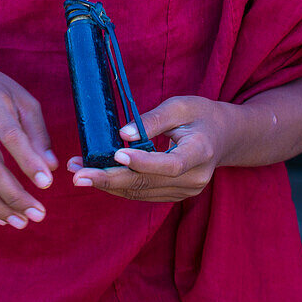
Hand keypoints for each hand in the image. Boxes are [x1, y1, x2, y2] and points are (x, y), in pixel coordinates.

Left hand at [68, 95, 236, 202]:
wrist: (223, 137)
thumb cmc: (201, 115)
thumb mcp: (181, 106)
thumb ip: (153, 119)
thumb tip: (122, 135)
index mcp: (201, 152)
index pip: (170, 164)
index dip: (143, 162)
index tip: (116, 154)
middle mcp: (194, 178)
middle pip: (147, 183)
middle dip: (109, 179)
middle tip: (78, 175)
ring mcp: (185, 191)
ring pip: (140, 192)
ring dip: (107, 184)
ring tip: (77, 172)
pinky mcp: (173, 195)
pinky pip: (142, 193)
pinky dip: (117, 186)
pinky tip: (95, 176)